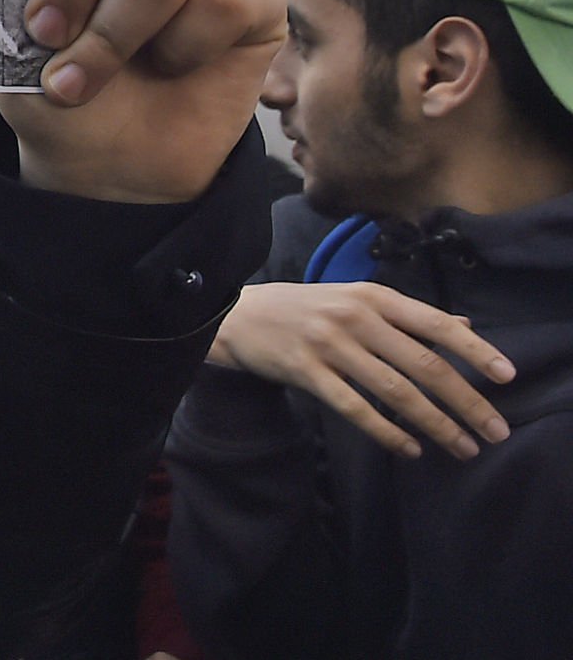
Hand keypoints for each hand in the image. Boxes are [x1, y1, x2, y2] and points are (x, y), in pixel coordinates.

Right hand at [211, 281, 514, 459]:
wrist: (238, 315)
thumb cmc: (305, 309)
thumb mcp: (356, 299)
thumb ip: (408, 315)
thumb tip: (463, 328)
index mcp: (372, 296)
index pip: (435, 324)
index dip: (475, 351)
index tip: (507, 377)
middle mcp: (355, 318)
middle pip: (423, 364)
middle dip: (466, 401)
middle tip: (495, 431)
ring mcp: (329, 345)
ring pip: (394, 391)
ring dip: (436, 424)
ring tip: (463, 447)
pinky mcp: (305, 372)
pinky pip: (354, 408)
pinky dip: (387, 431)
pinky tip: (410, 448)